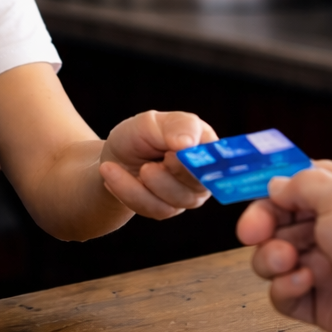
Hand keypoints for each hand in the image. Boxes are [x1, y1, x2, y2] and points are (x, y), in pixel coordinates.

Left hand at [99, 110, 216, 218]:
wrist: (113, 158)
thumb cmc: (138, 136)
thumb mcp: (149, 122)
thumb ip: (173, 127)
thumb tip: (188, 143)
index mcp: (206, 144)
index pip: (219, 159)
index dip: (199, 161)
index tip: (171, 154)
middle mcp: (204, 173)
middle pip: (199, 184)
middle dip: (169, 176)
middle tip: (147, 166)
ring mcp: (188, 194)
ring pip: (176, 201)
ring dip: (144, 185)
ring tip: (116, 167)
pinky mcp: (168, 209)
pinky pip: (154, 209)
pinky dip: (128, 191)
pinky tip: (112, 175)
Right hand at [236, 161, 331, 331]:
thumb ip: (303, 184)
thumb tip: (277, 186)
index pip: (301, 185)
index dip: (274, 191)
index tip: (249, 197)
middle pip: (282, 221)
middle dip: (264, 226)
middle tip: (254, 233)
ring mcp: (331, 266)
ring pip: (277, 257)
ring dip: (272, 258)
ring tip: (287, 261)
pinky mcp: (323, 302)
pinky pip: (286, 293)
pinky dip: (286, 287)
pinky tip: (304, 283)